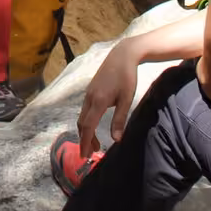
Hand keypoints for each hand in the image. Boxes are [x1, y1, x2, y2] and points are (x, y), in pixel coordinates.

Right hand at [77, 39, 137, 155]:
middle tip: (91, 153)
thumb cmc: (127, 77)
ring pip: (82, 117)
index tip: (85, 155)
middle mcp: (89, 98)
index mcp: (98, 101)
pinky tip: (94, 125)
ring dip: (86, 131)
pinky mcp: (90, 90)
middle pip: (82, 124)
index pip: (88, 127)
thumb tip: (116, 139)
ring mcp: (88, 93)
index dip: (85, 142)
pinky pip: (85, 110)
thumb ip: (119, 119)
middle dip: (85, 140)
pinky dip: (87, 122)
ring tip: (95, 143)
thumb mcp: (126, 99)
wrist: (122, 55)